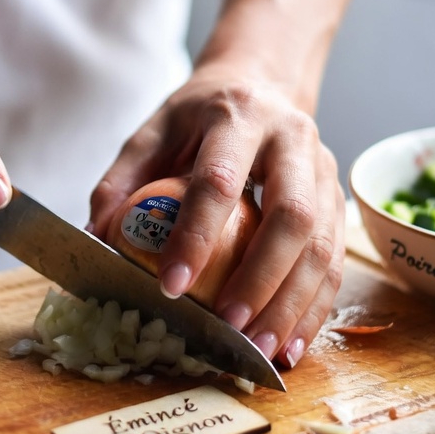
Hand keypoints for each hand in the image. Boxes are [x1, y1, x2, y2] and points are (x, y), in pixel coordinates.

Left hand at [88, 62, 343, 367]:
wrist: (262, 81)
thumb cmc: (198, 117)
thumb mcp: (152, 132)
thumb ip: (121, 181)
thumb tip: (96, 240)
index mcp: (238, 116)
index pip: (218, 181)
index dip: (196, 237)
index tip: (171, 287)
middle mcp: (292, 139)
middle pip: (290, 216)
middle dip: (260, 280)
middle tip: (227, 327)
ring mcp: (324, 170)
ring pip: (323, 246)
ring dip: (292, 306)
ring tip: (261, 352)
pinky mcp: (338, 201)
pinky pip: (336, 262)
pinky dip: (314, 310)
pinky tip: (289, 346)